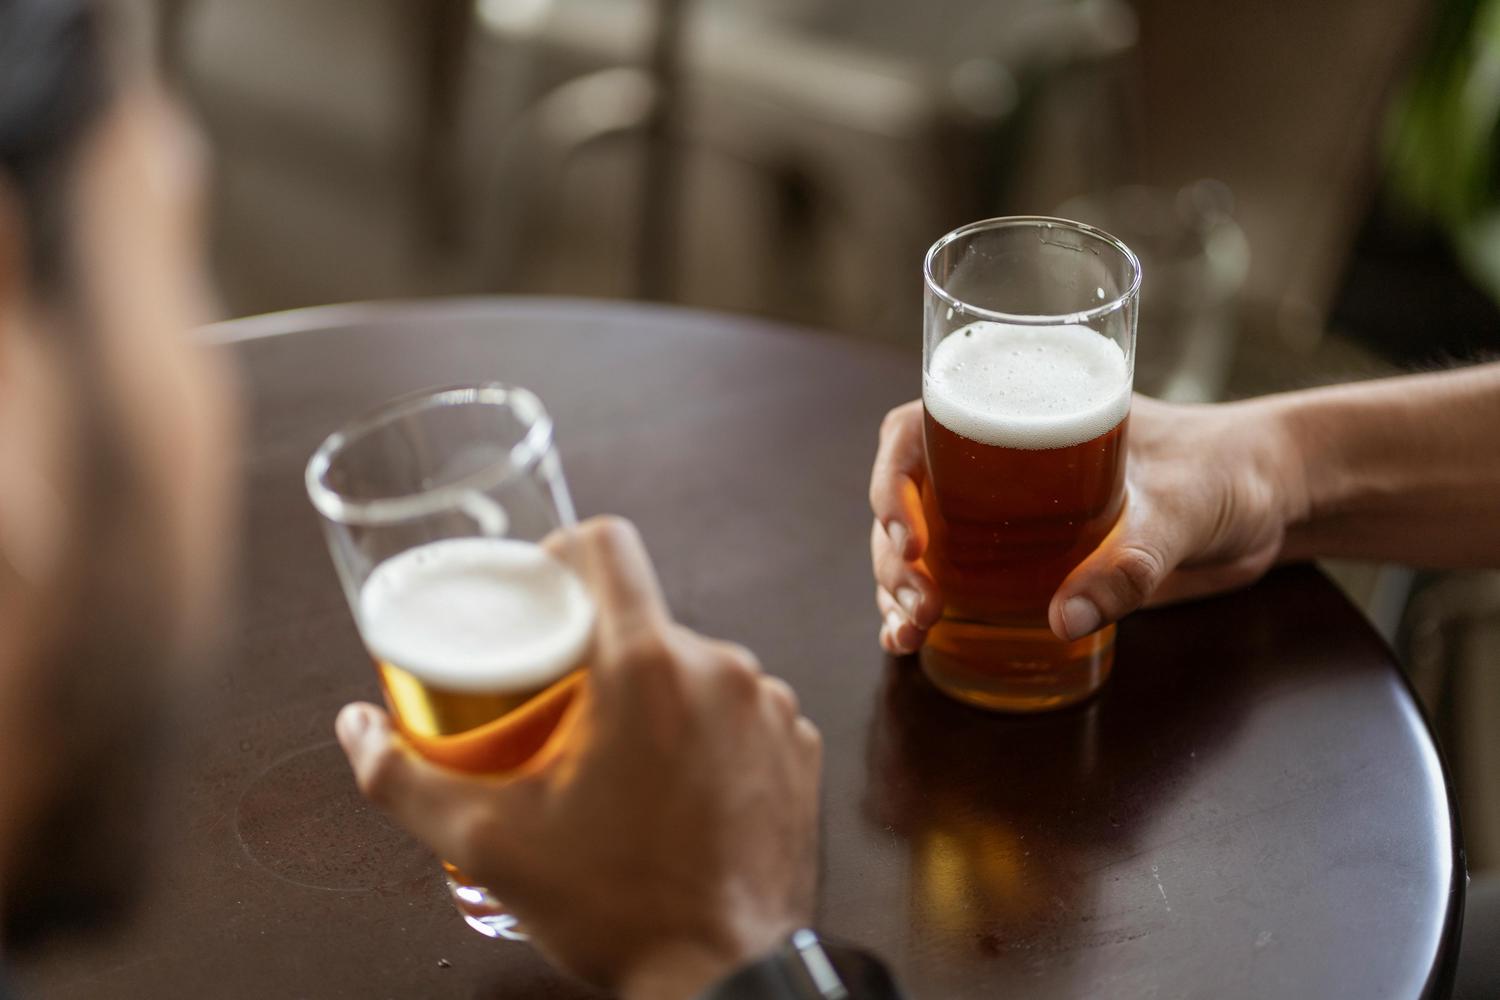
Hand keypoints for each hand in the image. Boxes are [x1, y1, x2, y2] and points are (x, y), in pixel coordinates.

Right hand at [336, 516, 821, 999]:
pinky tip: (674, 783)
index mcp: (648, 667)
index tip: (538, 596)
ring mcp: (770, 706)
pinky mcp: (799, 744)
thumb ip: (405, 779)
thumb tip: (357, 728)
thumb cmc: (617, 911)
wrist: (722, 977)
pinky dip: (706, 730)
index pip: (607, 545)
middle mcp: (722, 669)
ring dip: (655, 695)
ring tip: (616, 759)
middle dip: (596, 653)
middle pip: (644, 618)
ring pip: (694, 664)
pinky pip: (740, 707)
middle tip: (556, 710)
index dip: (562, 554)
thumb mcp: (487, 845)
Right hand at [869, 395, 1308, 650]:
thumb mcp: (1183, 509)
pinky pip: (958, 581)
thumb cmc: (1228, 469)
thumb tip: (1063, 618)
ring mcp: (1005, 515)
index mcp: (1022, 413)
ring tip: (904, 636)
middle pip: (908, 499)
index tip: (907, 536)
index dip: (893, 480)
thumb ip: (1131, 563)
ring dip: (897, 589)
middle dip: (892, 556)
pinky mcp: (1026, 562)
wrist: (1267, 500)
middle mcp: (998, 464)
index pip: (918, 429)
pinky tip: (916, 646)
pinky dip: (928, 612)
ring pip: (920, 546)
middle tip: (916, 606)